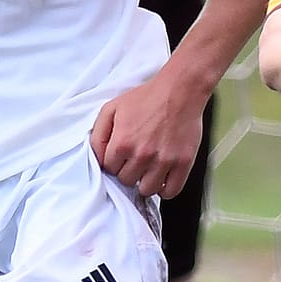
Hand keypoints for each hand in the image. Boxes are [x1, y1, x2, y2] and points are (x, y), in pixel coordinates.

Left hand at [92, 69, 205, 198]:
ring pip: (147, 190)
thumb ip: (98, 135)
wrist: (180, 90)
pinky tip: (162, 177)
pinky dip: (165, 189)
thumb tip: (97, 157)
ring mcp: (164, 160)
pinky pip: (171, 191)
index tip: (122, 156)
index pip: (109, 169)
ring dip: (145, 182)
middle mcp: (142, 154)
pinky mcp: (183, 163)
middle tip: (136, 159)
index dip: (114, 162)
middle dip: (129, 172)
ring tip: (148, 169)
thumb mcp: (112, 108)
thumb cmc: (147, 97)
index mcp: (122, 142)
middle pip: (127, 181)